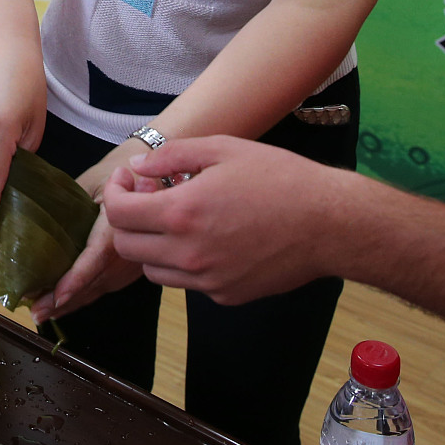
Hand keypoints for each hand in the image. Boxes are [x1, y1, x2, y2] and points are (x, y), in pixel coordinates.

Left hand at [32, 142, 146, 318]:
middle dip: (64, 301)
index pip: (96, 258)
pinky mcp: (134, 268)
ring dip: (73, 303)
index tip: (57, 296)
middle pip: (96, 281)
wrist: (160, 175)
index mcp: (120, 226)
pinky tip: (66, 304)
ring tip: (44, 313)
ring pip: (101, 289)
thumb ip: (68, 203)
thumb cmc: (123, 171)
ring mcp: (135, 263)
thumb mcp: (92, 180)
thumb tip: (34, 221)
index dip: (76, 279)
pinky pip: (108, 285)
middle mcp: (132, 250)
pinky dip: (85, 295)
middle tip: (36, 311)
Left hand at [102, 135, 351, 303]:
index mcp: (182, 214)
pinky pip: (188, 283)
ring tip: (178, 217)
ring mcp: (207, 280)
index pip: (118, 214)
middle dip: (127, 220)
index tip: (128, 179)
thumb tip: (138, 168)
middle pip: (127, 247)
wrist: (329, 224)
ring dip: (152, 245)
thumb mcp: (222, 148)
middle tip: (148, 196)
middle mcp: (188, 254)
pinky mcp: (226, 295)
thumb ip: (172, 156)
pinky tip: (210, 236)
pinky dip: (185, 262)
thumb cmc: (280, 178)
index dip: (114, 193)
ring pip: (153, 271)